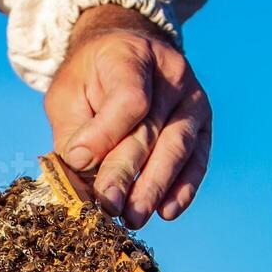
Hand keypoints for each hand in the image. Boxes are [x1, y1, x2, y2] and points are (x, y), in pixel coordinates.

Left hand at [45, 4, 211, 228]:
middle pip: (149, 131)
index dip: (105, 134)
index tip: (80, 162)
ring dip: (154, 187)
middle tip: (108, 206)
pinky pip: (197, 159)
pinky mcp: (203, 125)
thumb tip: (81, 169)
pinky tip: (167, 211)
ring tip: (133, 217)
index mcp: (130, 56)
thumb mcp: (68, 93)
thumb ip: (74, 130)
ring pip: (176, 148)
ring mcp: (193, 99)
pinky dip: (183, 188)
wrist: (127, 54)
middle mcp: (171, 75)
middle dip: (126, 173)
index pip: (129, 99)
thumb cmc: (91, 80)